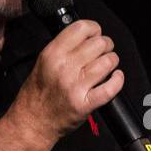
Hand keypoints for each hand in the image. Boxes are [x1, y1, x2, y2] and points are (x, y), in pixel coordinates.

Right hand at [11, 19, 122, 143]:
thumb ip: (63, 48)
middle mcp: (64, 67)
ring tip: (107, 65)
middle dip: (106, 45)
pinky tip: (116, 77)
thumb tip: (87, 36)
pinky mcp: (85, 104)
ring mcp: (75, 86)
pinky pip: (110, 88)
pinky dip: (117, 80)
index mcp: (52, 54)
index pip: (81, 28)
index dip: (94, 28)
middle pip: (98, 44)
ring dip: (112, 62)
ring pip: (107, 62)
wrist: (33, 121)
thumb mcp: (43, 62)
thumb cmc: (38, 93)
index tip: (96, 34)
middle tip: (103, 51)